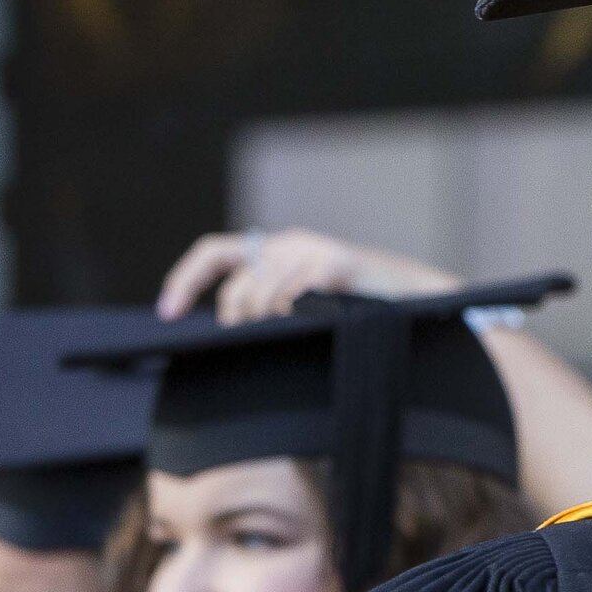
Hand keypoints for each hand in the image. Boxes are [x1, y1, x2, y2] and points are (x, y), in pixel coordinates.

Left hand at [159, 228, 456, 322]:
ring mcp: (314, 251)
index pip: (215, 254)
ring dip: (268, 325)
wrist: (424, 302)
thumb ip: (274, 305)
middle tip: (254, 349)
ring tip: (294, 340)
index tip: (167, 315)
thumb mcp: (310, 303)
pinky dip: (293, 317)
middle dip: (238, 325)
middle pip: (237, 288)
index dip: (185, 282)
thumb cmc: (365, 311)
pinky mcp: (336, 264)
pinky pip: (291, 297)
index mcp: (280, 248)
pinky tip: (314, 327)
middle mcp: (292, 243)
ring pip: (260, 295)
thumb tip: (227, 334)